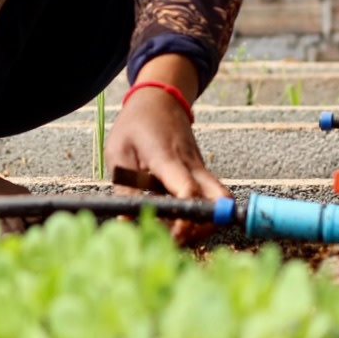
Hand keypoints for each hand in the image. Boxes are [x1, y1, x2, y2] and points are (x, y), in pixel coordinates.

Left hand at [105, 56, 226, 241]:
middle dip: (205, 226)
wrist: (160, 99)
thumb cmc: (136, 125)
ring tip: (176, 232)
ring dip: (204, 221)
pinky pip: (209, 196)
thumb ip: (125, 189)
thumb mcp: (119, 154)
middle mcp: (192, 165)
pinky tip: (176, 219)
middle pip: (218, 200)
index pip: (189, 191)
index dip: (186, 217)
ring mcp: (200, 169)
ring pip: (219, 200)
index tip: (175, 235)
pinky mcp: (201, 173)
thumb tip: (128, 221)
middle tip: (179, 238)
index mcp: (168, 158)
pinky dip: (199, 212)